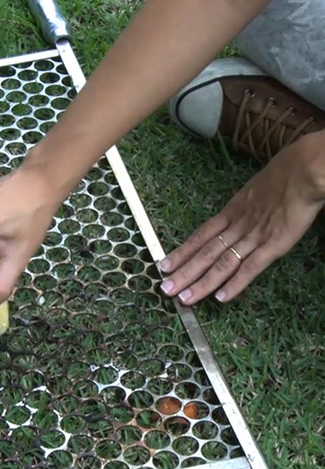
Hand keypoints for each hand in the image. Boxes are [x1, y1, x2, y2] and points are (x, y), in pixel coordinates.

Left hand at [159, 133, 324, 304]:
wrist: (304, 170)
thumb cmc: (285, 175)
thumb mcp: (254, 191)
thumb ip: (244, 208)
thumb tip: (236, 216)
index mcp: (231, 212)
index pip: (200, 236)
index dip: (181, 252)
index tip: (163, 265)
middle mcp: (236, 226)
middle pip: (205, 253)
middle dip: (183, 273)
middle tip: (165, 289)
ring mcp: (254, 236)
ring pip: (222, 263)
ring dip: (202, 283)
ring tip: (184, 298)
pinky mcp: (274, 244)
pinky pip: (251, 267)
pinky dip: (235, 283)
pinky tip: (221, 297)